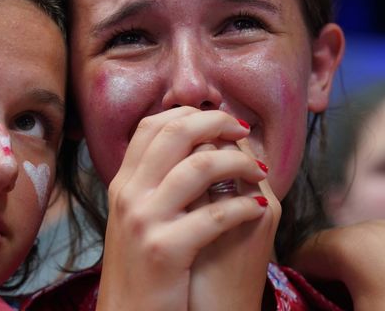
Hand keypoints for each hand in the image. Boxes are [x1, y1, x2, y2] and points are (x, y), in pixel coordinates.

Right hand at [96, 107, 268, 310]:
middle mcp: (129, 195)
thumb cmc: (144, 269)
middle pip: (175, 133)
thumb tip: (195, 148)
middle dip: (216, 124)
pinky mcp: (165, 250)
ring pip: (199, 167)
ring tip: (260, 173)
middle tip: (243, 131)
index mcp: (123, 184)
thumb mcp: (137, 219)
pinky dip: (244, 207)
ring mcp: (144, 221)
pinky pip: (216, 215)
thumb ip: (154, 183)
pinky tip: (257, 209)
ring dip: (239, 163)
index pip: (153, 126)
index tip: (220, 121)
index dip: (190, 114)